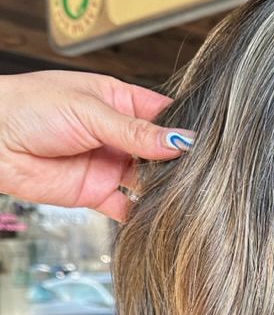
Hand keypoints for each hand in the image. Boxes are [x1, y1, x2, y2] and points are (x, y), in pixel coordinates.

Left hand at [0, 70, 196, 220]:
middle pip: (160, 151)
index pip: (163, 115)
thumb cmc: (28, 107)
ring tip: (182, 193)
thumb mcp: (89, 111)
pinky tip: (155, 214)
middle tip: (199, 173)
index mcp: (118, 101)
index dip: (183, 128)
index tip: (204, 142)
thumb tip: (178, 140)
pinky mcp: (96, 192)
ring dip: (163, 188)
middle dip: (177, 162)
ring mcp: (109, 164)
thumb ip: (135, 132)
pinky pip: (127, 206)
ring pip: (148, 180)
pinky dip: (141, 213)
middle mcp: (117, 135)